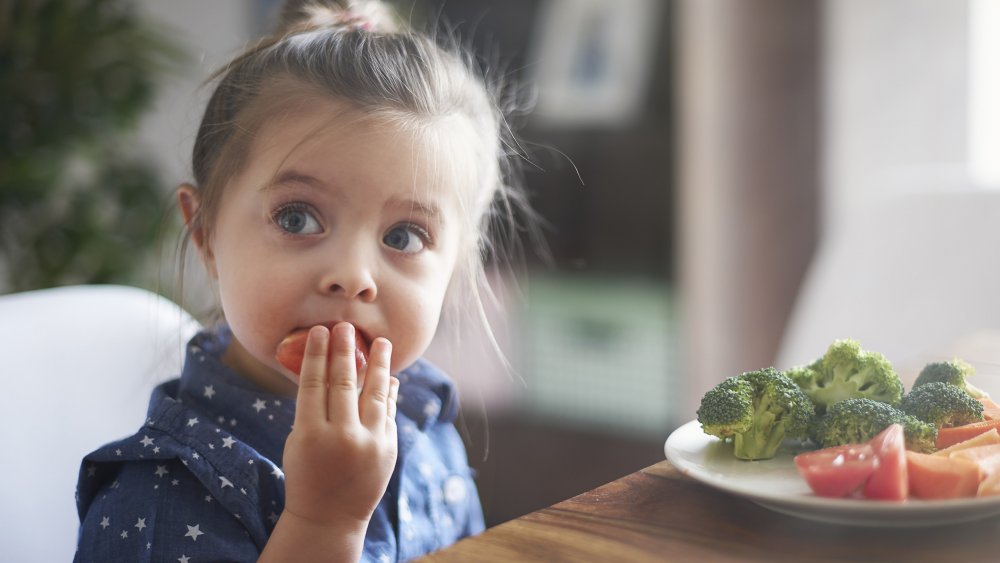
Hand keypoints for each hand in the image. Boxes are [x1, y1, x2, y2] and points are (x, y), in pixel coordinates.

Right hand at [280, 323, 398, 526]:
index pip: (313, 384)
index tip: (320, 331)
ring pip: (375, 394)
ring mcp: (368, 443)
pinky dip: (389, 393)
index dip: (317, 355)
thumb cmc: (306, 474)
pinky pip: (388, 412)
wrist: (329, 517)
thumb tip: (331, 370)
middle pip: (343, 383)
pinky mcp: (388, 449)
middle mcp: (341, 437)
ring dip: (379, 365)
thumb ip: (313, 410)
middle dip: (345, 351)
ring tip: (382, 342)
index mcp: (310, 434)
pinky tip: (389, 377)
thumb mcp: (299, 442)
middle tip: (346, 327)